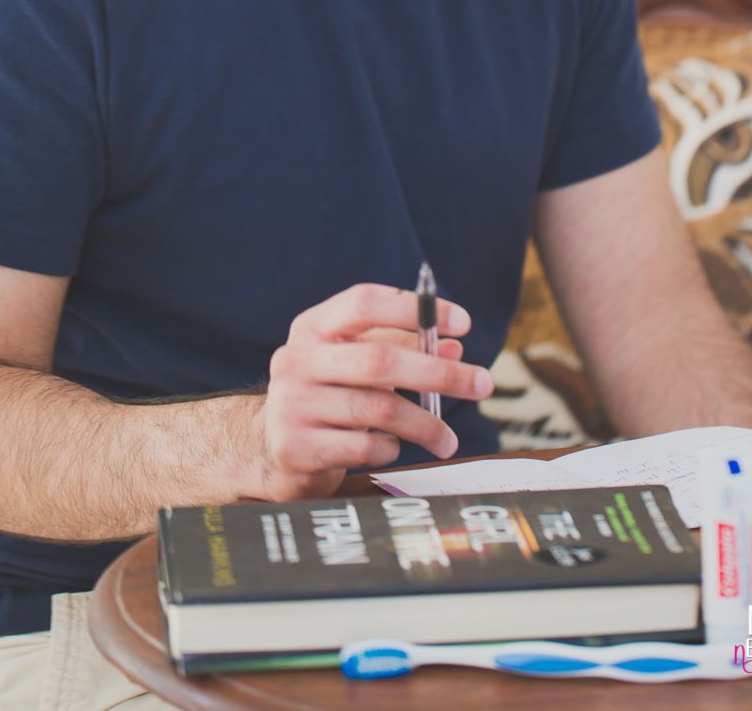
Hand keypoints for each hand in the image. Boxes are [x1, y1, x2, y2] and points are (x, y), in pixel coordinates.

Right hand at [244, 283, 493, 500]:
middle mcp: (297, 360)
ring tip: (448, 439)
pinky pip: (364, 445)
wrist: (269, 448)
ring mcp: (293, 404)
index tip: (463, 323)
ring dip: (426, 424)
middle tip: (482, 383)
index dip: (415, 310)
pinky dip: (390, 448)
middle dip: (440, 372)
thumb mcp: (355, 363)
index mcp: (313, 327)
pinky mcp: (296, 447)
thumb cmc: (327, 395)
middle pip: (380, 359)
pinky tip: (392, 448)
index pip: (364, 302)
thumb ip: (401, 349)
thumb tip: (454, 347)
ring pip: (379, 408)